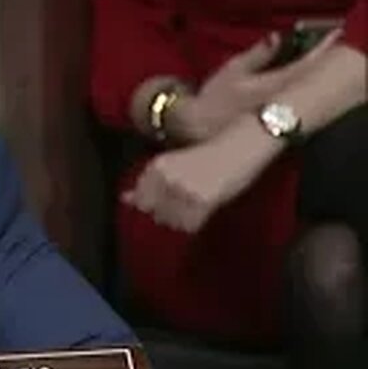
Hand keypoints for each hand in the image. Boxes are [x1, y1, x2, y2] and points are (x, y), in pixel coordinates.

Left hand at [123, 119, 281, 232]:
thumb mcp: (175, 162)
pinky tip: (204, 210)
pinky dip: (194, 223)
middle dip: (166, 213)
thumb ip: (149, 181)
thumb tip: (125, 199)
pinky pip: (189, 225)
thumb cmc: (212, 152)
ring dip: (181, 219)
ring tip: (196, 205)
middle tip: (185, 203)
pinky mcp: (201, 201)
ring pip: (171, 221)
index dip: (153, 205)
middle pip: (154, 213)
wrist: (243, 144)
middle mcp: (165, 178)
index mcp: (156, 166)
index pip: (140, 201)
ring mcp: (182, 190)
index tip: (167, 201)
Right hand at [173, 30, 338, 142]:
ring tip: (311, 59)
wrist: (201, 128)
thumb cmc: (214, 98)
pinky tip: (297, 78)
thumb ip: (259, 54)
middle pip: (312, 77)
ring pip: (305, 87)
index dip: (322, 48)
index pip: (308, 63)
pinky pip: (296, 98)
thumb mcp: (233, 70)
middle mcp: (284, 99)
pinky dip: (301, 84)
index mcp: (276, 84)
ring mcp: (282, 111)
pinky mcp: (277, 120)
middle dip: (319, 59)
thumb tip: (278, 37)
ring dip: (310, 72)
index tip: (334, 35)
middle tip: (326, 44)